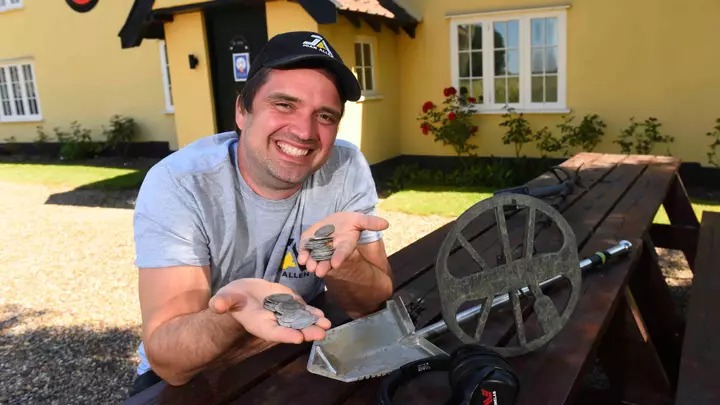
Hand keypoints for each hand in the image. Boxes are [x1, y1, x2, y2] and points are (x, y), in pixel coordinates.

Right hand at [208, 279, 330, 343]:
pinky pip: (302, 311)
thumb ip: (223, 302)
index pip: (273, 332)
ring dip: (314, 324)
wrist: (241, 294)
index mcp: (259, 324)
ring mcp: (283, 313)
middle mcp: (274, 322)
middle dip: (307, 331)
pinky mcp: (289, 304)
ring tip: (327, 325)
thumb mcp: (225, 299)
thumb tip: (217, 305)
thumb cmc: (232, 299)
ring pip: (301, 321)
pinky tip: (322, 316)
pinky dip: (312, 314)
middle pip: (292, 329)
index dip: (285, 335)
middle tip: (321, 334)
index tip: (298, 338)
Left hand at [297, 212, 388, 276]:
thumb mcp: (359, 220)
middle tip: (319, 272)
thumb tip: (386, 224)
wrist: (333, 223)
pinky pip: (305, 251)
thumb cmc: (348, 223)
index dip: (340, 257)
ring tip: (310, 267)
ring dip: (313, 263)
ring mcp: (319, 248)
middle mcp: (332, 250)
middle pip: (328, 260)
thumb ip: (370, 223)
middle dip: (324, 266)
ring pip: (316, 258)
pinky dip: (303, 255)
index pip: (343, 252)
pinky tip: (302, 258)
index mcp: (345, 244)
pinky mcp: (308, 244)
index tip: (336, 263)